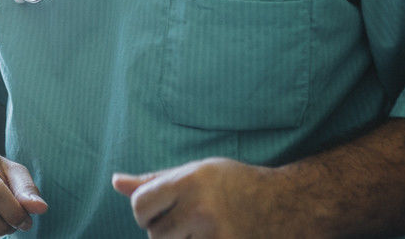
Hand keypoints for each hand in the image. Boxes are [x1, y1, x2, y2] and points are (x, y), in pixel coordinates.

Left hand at [112, 157, 312, 238]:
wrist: (288, 205)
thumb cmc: (234, 185)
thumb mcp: (196, 173)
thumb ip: (155, 181)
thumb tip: (116, 182)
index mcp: (190, 181)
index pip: (140, 204)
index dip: (144, 210)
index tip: (159, 209)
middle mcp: (202, 209)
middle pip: (155, 235)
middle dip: (164, 231)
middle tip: (190, 221)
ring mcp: (216, 235)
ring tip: (203, 230)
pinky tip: (214, 236)